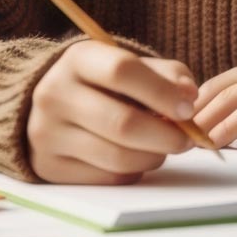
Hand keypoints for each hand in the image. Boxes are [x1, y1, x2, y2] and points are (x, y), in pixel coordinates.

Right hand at [27, 41, 199, 183]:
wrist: (50, 104)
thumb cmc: (104, 83)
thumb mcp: (131, 64)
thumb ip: (167, 74)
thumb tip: (189, 96)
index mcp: (78, 59)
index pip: (122, 71)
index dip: (162, 92)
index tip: (189, 108)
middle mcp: (55, 94)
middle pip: (123, 123)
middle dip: (167, 136)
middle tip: (188, 139)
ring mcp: (47, 134)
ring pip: (118, 157)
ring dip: (154, 156)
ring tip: (163, 147)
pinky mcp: (50, 166)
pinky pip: (108, 178)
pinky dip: (134, 171)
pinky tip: (136, 157)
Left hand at [193, 46, 236, 147]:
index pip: (225, 81)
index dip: (201, 102)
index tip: (186, 121)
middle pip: (223, 88)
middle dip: (198, 113)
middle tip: (179, 134)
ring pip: (232, 97)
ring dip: (207, 120)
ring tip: (192, 140)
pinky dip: (230, 126)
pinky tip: (216, 140)